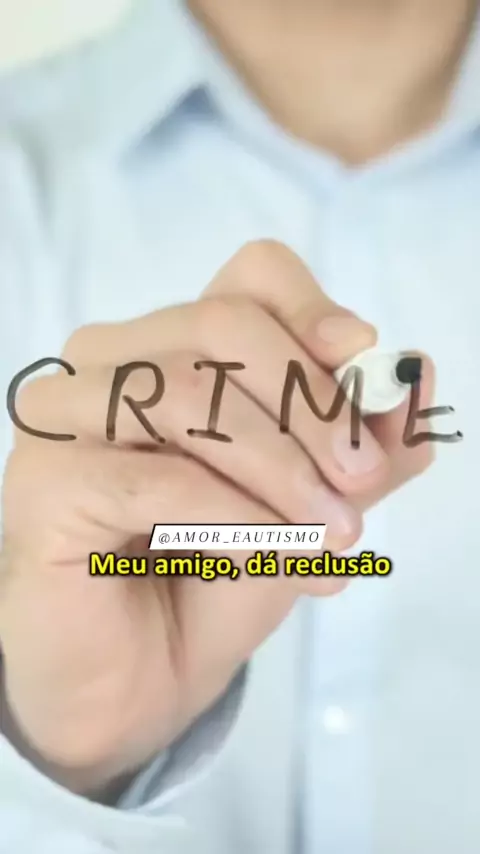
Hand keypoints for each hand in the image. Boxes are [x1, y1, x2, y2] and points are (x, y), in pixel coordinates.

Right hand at [0, 241, 432, 792]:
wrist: (141, 683)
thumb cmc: (214, 581)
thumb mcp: (311, 507)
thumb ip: (361, 449)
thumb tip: (416, 379)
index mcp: (175, 348)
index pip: (246, 279)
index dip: (312, 311)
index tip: (365, 360)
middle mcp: (112, 362)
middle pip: (221, 323)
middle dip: (311, 403)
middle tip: (362, 481)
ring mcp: (67, 415)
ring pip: (185, 393)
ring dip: (280, 468)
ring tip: (333, 535)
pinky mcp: (44, 482)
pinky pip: (156, 479)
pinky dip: (234, 517)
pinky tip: (278, 557)